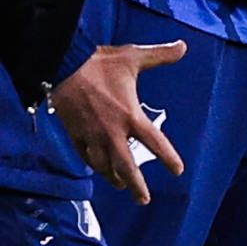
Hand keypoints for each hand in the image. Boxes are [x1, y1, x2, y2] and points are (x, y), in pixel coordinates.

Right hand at [49, 41, 186, 202]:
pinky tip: (97, 168)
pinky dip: (93, 165)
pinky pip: (85, 156)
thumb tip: (183, 46)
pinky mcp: (75, 133)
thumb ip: (159, 55)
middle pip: (126, 167)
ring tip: (120, 185)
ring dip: (113, 178)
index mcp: (130, 116)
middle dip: (136, 185)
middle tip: (143, 199)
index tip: (178, 171)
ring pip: (104, 166)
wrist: (63, 65)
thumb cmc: (99, 62)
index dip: (168, 159)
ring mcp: (92, 135)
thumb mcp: (132, 57)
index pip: (155, 143)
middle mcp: (112, 132)